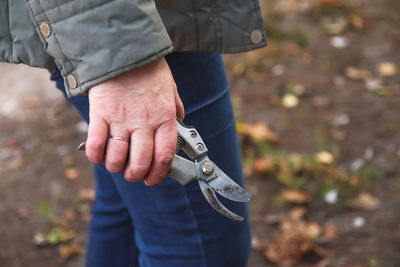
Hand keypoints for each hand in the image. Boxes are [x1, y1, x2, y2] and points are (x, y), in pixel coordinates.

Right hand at [85, 57, 184, 184]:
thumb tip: (180, 125)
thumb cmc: (150, 69)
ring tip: (116, 164)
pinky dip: (95, 155)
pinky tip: (98, 155)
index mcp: (164, 117)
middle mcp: (144, 122)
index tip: (153, 179)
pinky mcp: (101, 113)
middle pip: (141, 162)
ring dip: (116, 168)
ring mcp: (122, 119)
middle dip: (136, 175)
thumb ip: (176, 110)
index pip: (164, 156)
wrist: (125, 49)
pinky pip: (96, 143)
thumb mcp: (172, 89)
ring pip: (117, 158)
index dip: (158, 174)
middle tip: (133, 174)